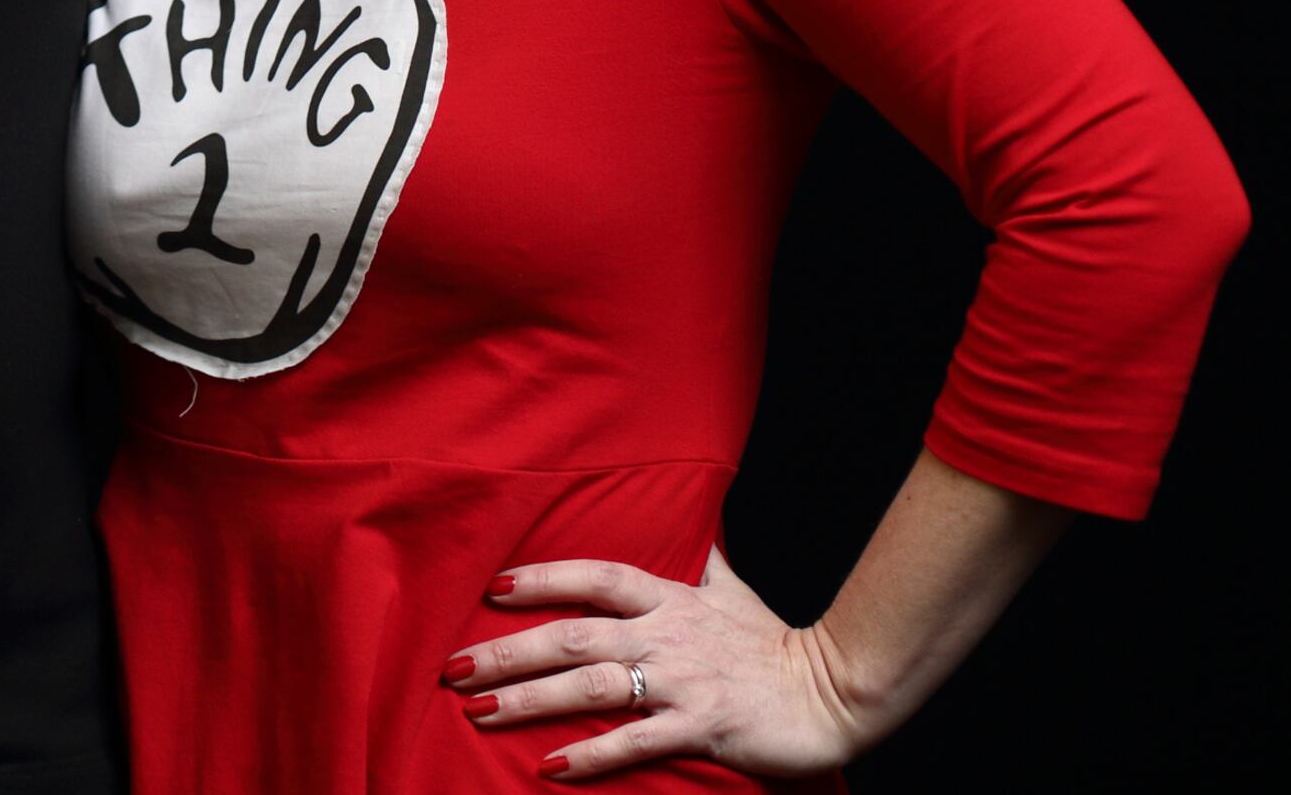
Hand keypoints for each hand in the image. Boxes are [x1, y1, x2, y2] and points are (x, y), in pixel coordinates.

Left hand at [444, 549, 867, 780]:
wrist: (836, 690)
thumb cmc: (776, 644)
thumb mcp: (734, 589)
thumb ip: (703, 559)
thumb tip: (694, 523)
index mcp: (671, 598)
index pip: (595, 576)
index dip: (543, 577)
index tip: (493, 587)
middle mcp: (667, 634)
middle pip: (573, 634)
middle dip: (508, 649)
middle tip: (454, 666)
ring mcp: (681, 681)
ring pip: (591, 686)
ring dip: (530, 698)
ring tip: (481, 711)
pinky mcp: (700, 726)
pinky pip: (634, 742)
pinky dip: (590, 754)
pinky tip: (550, 766)